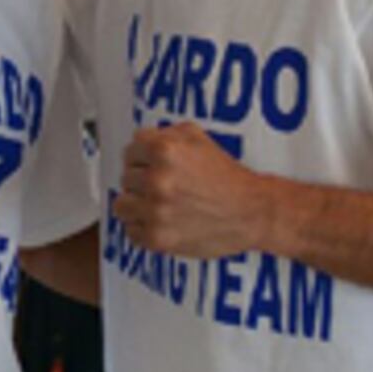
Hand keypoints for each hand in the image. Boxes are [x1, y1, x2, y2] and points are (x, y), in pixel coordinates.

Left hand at [116, 123, 271, 259]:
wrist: (251, 212)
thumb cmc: (228, 178)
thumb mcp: (199, 138)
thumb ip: (165, 134)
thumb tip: (141, 141)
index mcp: (164, 150)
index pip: (130, 150)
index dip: (143, 158)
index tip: (153, 165)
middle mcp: (157, 180)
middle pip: (126, 177)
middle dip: (143, 181)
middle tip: (165, 187)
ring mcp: (155, 211)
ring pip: (121, 205)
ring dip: (137, 205)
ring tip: (158, 205)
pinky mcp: (157, 238)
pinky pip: (131, 232)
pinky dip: (144, 228)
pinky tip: (162, 222)